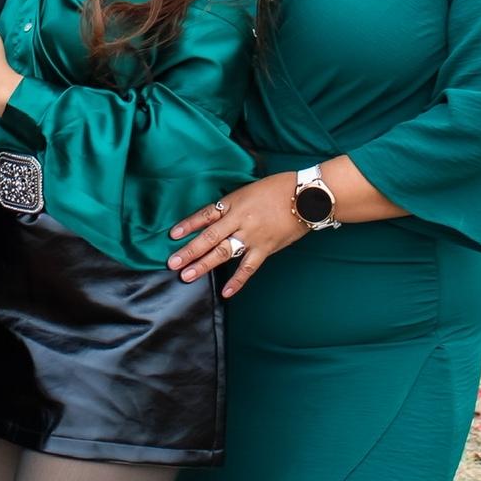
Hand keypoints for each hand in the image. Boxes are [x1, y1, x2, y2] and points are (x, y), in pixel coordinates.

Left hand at [166, 173, 305, 297]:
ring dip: (204, 265)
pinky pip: (248, 267)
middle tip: (172, 262)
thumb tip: (217, 217)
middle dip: (189, 250)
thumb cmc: (278, 188)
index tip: (172, 234)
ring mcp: (252, 236)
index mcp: (234, 202)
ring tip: (187, 276)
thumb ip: (233, 205)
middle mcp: (240, 220)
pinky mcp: (266, 248)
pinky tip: (226, 292)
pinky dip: (237, 281)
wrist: (307, 196)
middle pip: (209, 237)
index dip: (189, 224)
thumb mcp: (249, 190)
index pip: (206, 215)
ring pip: (223, 253)